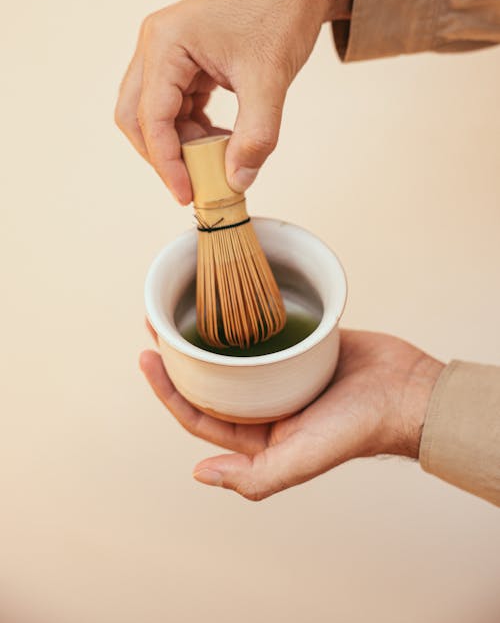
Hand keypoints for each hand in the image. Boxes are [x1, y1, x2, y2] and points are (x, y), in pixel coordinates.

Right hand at [115, 0, 354, 203]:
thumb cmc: (281, 12)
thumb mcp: (269, 80)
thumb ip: (255, 137)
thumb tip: (237, 182)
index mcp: (166, 43)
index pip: (152, 117)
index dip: (167, 162)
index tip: (187, 194)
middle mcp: (157, 43)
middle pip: (137, 115)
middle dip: (163, 154)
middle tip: (191, 184)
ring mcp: (168, 49)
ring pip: (155, 112)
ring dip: (181, 142)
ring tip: (216, 160)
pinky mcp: (184, 57)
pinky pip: (175, 102)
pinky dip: (192, 127)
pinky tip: (219, 139)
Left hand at [139, 326, 443, 500]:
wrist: (406, 390)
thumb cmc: (357, 428)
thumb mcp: (304, 458)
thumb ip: (256, 476)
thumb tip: (199, 475)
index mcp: (259, 436)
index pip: (199, 415)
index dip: (168, 390)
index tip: (147, 356)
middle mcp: (265, 406)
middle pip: (209, 382)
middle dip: (178, 357)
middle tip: (153, 325)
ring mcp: (281, 374)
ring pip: (231, 355)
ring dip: (204, 336)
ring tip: (178, 309)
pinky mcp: (298, 346)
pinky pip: (261, 332)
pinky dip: (241, 319)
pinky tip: (225, 301)